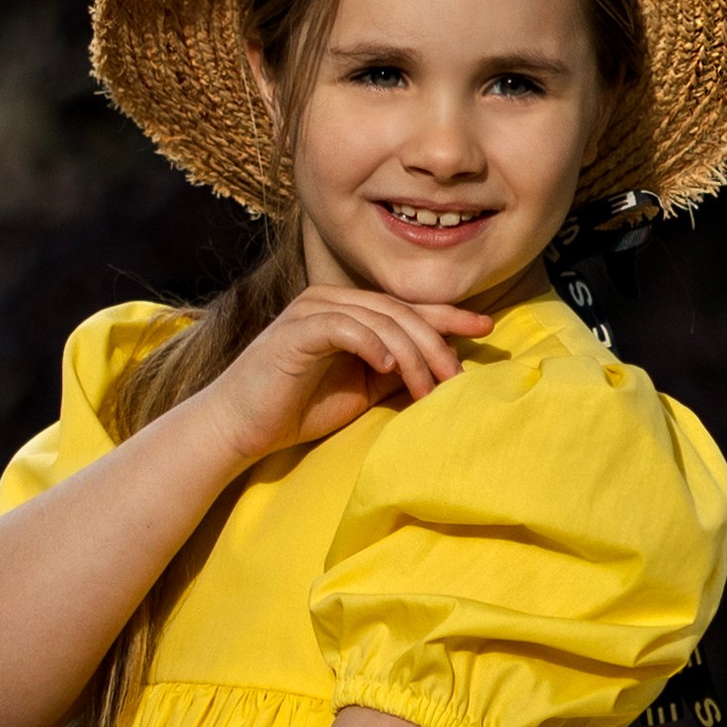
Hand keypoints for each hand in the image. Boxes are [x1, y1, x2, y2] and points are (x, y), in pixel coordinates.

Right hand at [199, 282, 488, 467]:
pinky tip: (389, 370)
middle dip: (435, 345)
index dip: (449, 317)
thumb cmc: (295, 410)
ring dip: (411, 355)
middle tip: (457, 378)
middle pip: (401, 312)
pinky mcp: (299, 328)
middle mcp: (333, 300)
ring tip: (427, 388)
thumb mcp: (359, 391)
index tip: (486, 328)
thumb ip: (393, 373)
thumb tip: (439, 371)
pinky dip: (372, 346)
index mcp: (349, 311)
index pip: (407, 308)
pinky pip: (347, 327)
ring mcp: (314, 309)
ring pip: (381, 320)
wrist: (239, 426)